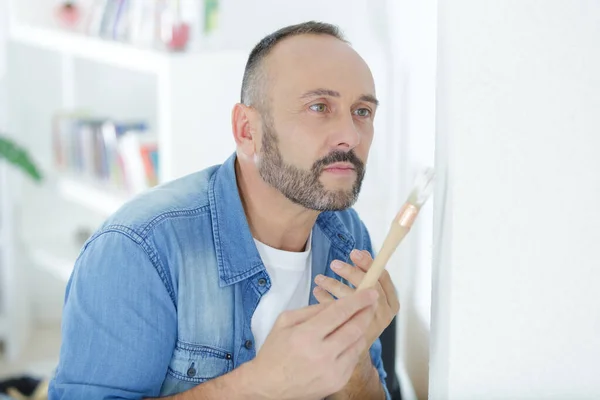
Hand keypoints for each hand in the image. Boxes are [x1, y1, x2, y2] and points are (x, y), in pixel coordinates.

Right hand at [245, 288, 379, 399]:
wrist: (268, 386)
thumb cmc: (274, 352)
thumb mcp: (285, 321)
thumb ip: (312, 310)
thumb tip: (336, 303)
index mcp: (306, 336)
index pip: (340, 313)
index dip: (358, 300)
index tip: (369, 292)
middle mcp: (322, 354)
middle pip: (355, 328)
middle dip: (367, 311)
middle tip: (372, 301)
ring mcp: (332, 371)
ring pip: (358, 343)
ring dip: (362, 328)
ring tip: (359, 318)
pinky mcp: (338, 381)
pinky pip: (354, 358)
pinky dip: (354, 345)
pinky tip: (348, 338)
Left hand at [313, 249, 399, 348]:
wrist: (355, 348)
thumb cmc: (363, 316)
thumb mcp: (371, 297)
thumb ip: (367, 277)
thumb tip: (360, 254)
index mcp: (391, 302)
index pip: (383, 278)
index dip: (369, 263)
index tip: (355, 253)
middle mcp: (382, 313)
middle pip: (368, 286)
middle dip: (349, 273)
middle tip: (335, 264)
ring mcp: (369, 324)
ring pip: (349, 299)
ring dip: (332, 284)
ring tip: (320, 278)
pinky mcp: (351, 333)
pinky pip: (336, 312)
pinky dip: (324, 299)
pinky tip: (318, 292)